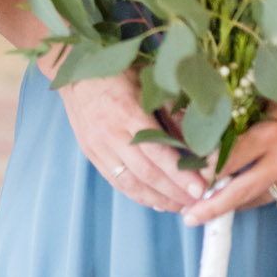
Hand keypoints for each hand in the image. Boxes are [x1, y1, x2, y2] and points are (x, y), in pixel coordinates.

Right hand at [59, 70, 206, 212]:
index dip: (180, 174)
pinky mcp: (91, 153)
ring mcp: (97, 145)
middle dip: (173, 192)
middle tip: (197, 202)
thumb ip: (173, 115)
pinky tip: (156, 201)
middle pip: (145, 173)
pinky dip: (138, 194)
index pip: (157, 152)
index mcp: (127, 112)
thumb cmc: (119, 71)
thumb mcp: (150, 84)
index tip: (200, 188)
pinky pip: (116, 181)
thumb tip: (199, 144)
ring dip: (157, 199)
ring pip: (130, 182)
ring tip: (180, 206)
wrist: (76, 70)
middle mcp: (110, 133)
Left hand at [183, 71, 276, 223]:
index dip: (206, 172)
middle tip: (190, 217)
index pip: (229, 160)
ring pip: (260, 198)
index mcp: (272, 134)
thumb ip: (243, 124)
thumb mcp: (269, 103)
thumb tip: (207, 136)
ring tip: (210, 210)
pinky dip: (258, 196)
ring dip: (235, 204)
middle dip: (214, 207)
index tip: (186, 179)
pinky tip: (242, 196)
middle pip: (242, 191)